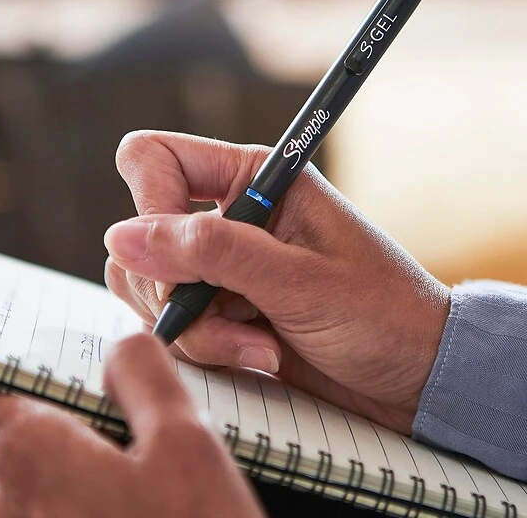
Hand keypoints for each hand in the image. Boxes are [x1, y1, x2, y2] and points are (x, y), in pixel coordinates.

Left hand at [0, 334, 262, 517]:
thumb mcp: (187, 442)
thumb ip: (144, 374)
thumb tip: (119, 349)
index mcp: (28, 458)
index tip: (11, 354)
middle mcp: (1, 511)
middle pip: (16, 434)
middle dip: (69, 421)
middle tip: (130, 426)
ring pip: (38, 480)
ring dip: (84, 467)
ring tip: (145, 480)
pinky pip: (49, 515)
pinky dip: (84, 502)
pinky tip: (138, 509)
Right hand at [104, 131, 450, 433]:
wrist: (412, 373)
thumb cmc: (380, 314)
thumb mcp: (300, 280)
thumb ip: (211, 252)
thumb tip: (121, 236)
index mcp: (253, 178)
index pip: (155, 160)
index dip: (149, 206)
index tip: (174, 260)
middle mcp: (229, 216)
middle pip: (142, 234)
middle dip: (173, 287)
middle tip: (230, 314)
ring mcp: (221, 266)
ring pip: (149, 285)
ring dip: (194, 327)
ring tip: (258, 345)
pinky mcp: (220, 309)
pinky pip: (173, 324)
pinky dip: (206, 348)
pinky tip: (260, 355)